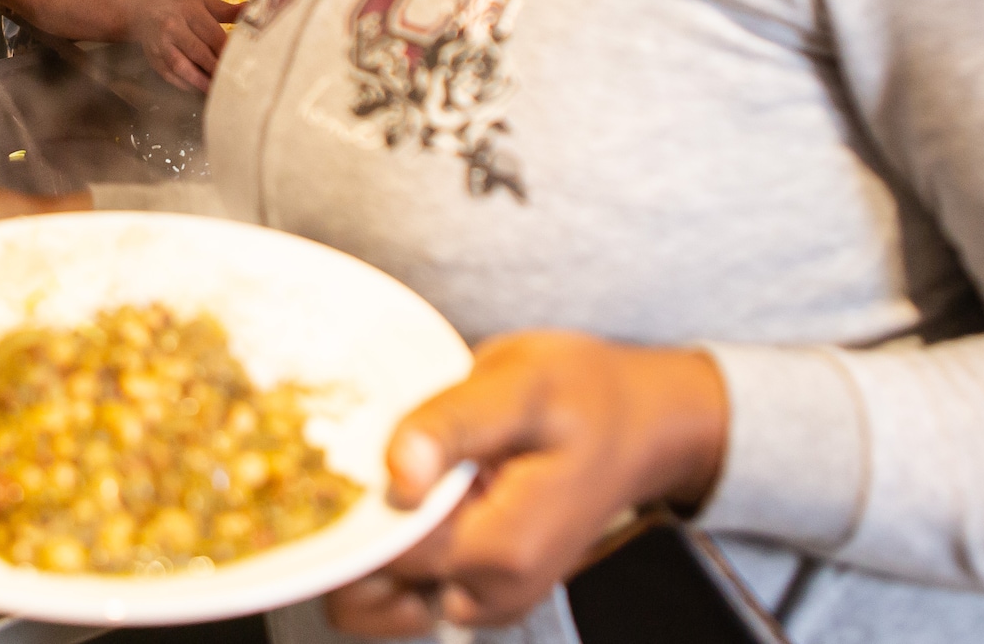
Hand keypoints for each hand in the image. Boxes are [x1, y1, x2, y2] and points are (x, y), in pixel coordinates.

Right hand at [127, 0, 242, 91]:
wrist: (139, 7)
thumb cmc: (176, 3)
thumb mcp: (201, 0)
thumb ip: (227, 10)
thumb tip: (252, 11)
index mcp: (189, 11)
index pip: (212, 35)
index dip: (227, 52)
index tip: (243, 64)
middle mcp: (173, 27)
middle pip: (198, 52)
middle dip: (216, 69)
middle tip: (234, 82)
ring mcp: (160, 44)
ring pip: (182, 67)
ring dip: (201, 81)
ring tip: (217, 91)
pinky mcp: (153, 58)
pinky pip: (170, 75)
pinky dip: (185, 85)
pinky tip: (199, 89)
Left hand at [323, 332, 729, 635]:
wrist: (639, 423)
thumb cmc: (584, 393)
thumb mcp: (519, 383)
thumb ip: (453, 424)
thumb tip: (399, 474)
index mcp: (502, 549)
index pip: (381, 552)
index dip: (350, 502)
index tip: (344, 449)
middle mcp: (491, 593)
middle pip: (371, 582)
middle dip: (352, 523)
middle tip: (368, 451)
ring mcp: (484, 600)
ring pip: (377, 599)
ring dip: (363, 543)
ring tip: (392, 470)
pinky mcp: (477, 592)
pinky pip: (402, 591)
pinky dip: (386, 552)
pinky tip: (407, 493)